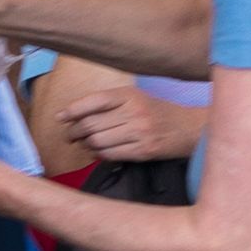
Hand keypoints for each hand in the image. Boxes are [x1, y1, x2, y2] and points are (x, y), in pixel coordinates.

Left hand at [31, 64, 174, 171]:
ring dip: (85, 144)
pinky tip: (97, 152)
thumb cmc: (156, 112)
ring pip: (97, 141)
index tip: (61, 117)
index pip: (94, 101)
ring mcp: (140, 132)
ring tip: (83, 143)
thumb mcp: (135, 99)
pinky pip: (110, 155)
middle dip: (74, 131)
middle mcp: (134, 112)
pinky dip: (98, 154)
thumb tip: (72, 115)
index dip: (73, 110)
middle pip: (91, 124)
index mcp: (130, 95)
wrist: (189, 128)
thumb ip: (108, 104)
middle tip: (70, 135)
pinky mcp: (143, 151)